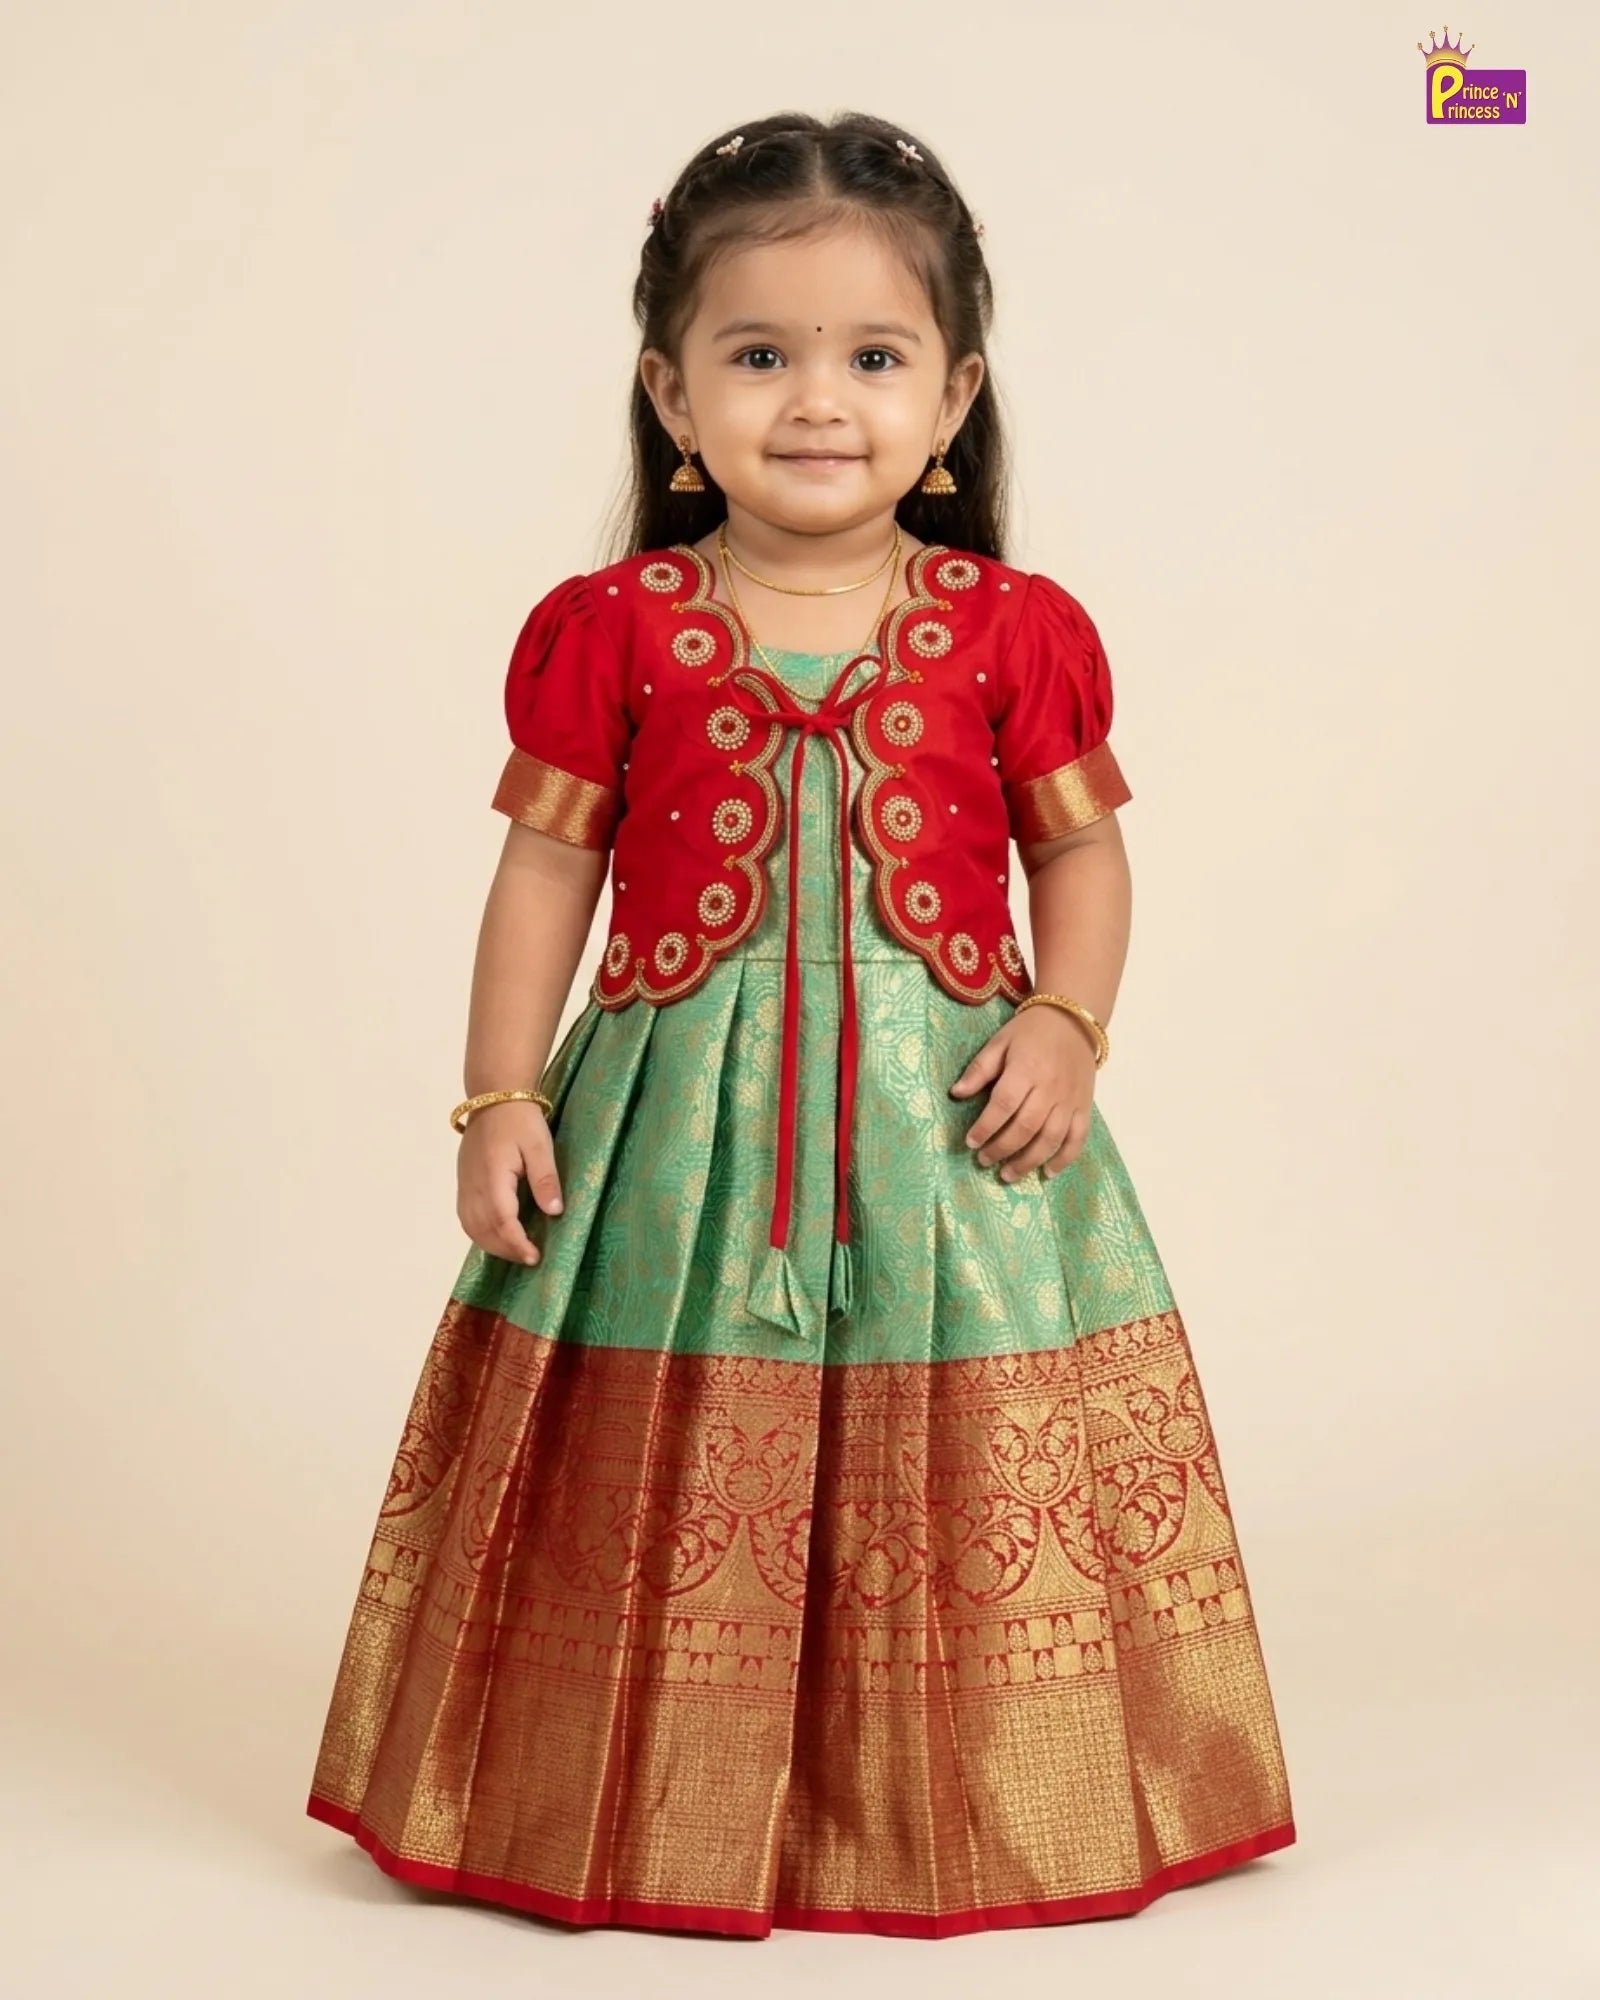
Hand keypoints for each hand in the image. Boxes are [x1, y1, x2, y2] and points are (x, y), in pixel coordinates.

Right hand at [456, 1100, 564, 1265]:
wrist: (494, 1096)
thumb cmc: (521, 1120)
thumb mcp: (540, 1146)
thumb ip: (545, 1179)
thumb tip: (554, 1212)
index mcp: (493, 1177)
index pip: (502, 1221)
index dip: (517, 1244)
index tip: (535, 1257)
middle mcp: (473, 1185)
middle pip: (483, 1230)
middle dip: (506, 1250)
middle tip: (530, 1259)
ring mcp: (465, 1184)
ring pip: (470, 1227)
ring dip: (491, 1245)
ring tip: (515, 1252)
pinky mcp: (464, 1181)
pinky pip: (466, 1216)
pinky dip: (479, 1233)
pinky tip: (497, 1235)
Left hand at [949, 1006, 1097, 1181]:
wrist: (1073, 1019)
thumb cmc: (1030, 1031)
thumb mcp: (999, 1042)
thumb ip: (979, 1069)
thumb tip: (956, 1093)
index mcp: (1026, 1069)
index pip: (1004, 1104)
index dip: (986, 1127)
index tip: (970, 1142)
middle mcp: (1050, 1088)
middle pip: (1026, 1127)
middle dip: (1002, 1149)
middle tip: (984, 1161)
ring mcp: (1070, 1100)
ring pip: (1051, 1138)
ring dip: (1029, 1161)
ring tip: (1008, 1175)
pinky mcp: (1084, 1107)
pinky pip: (1078, 1138)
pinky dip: (1064, 1159)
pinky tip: (1047, 1173)